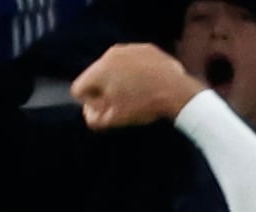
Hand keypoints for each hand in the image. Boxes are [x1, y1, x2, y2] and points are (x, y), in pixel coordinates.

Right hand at [72, 42, 205, 132]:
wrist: (176, 91)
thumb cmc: (143, 106)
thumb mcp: (116, 119)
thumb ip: (94, 119)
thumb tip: (89, 112)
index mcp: (99, 71)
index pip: (78, 88)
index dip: (89, 103)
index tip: (105, 108)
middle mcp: (109, 54)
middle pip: (96, 75)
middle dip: (104, 90)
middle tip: (121, 103)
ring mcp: (128, 48)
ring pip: (114, 66)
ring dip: (120, 80)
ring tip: (136, 93)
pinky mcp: (145, 48)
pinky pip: (132, 61)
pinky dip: (135, 71)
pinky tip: (147, 84)